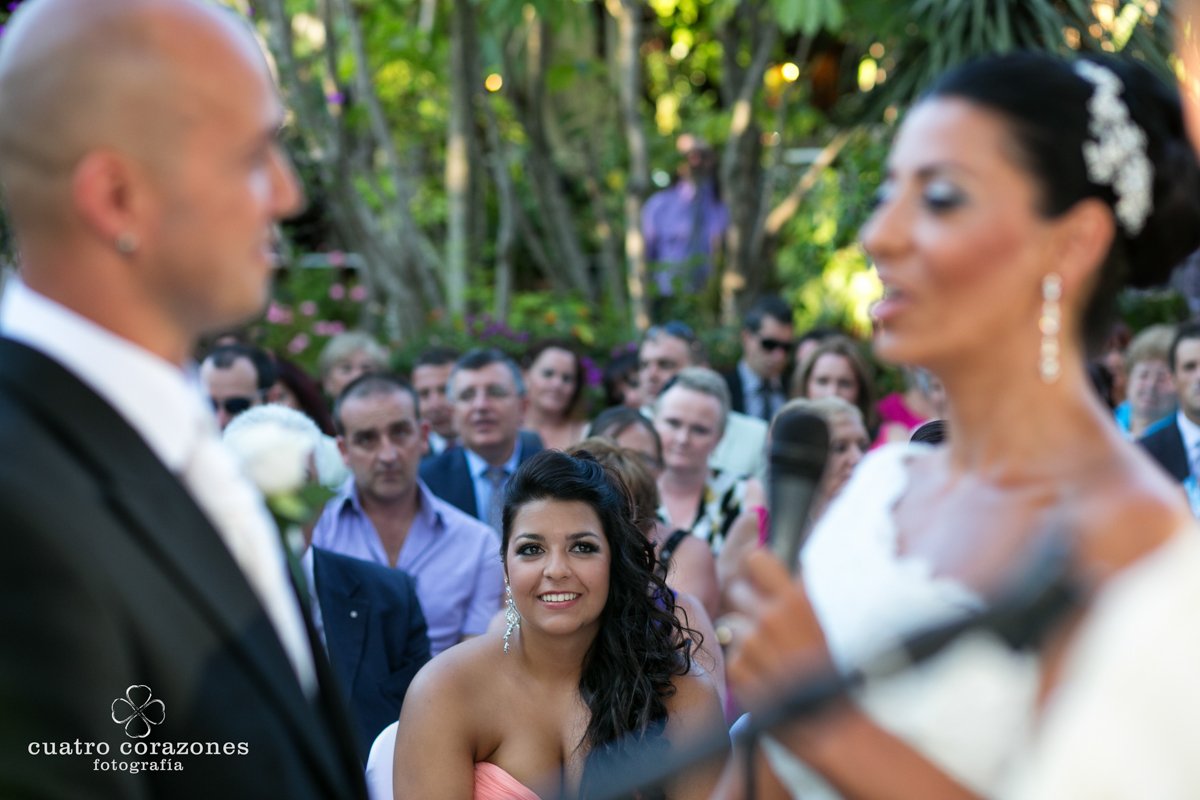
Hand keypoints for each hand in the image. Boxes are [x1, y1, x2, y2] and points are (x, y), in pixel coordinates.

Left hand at [724, 549, 832, 710]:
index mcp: (798, 598)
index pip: (757, 560)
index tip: (762, 578)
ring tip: (773, 657)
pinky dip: (746, 666)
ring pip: (732, 624)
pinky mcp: (739, 669)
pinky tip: (768, 678)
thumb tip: (792, 570)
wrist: (832, 725)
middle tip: (765, 619)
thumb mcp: (834, 621)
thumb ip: (804, 594)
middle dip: (746, 601)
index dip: (758, 569)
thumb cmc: (841, 671)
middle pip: (735, 589)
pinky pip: (733, 656)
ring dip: (746, 637)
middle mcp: (771, 615)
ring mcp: (752, 643)